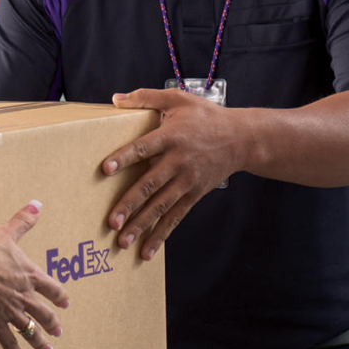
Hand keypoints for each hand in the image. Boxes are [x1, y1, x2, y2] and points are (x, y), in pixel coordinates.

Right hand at [0, 201, 69, 348]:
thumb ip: (23, 221)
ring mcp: (11, 313)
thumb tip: (37, 203)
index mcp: (30, 275)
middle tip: (58, 331)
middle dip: (52, 323)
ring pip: (31, 331)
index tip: (66, 303)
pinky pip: (11, 345)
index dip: (60, 296)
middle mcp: (25, 297)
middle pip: (45, 314)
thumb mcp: (6, 234)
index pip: (52, 288)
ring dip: (40, 341)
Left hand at [103, 88, 247, 259]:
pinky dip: (161, 235)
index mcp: (170, 137)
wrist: (243, 138)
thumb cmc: (206, 116)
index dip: (124, 158)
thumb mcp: (177, 99)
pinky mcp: (194, 195)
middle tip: (111, 221)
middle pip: (150, 185)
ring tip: (122, 241)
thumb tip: (115, 99)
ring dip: (141, 225)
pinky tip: (147, 251)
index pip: (143, 148)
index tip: (105, 168)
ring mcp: (187, 182)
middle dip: (130, 204)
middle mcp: (178, 162)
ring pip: (161, 207)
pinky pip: (175, 217)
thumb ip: (146, 97)